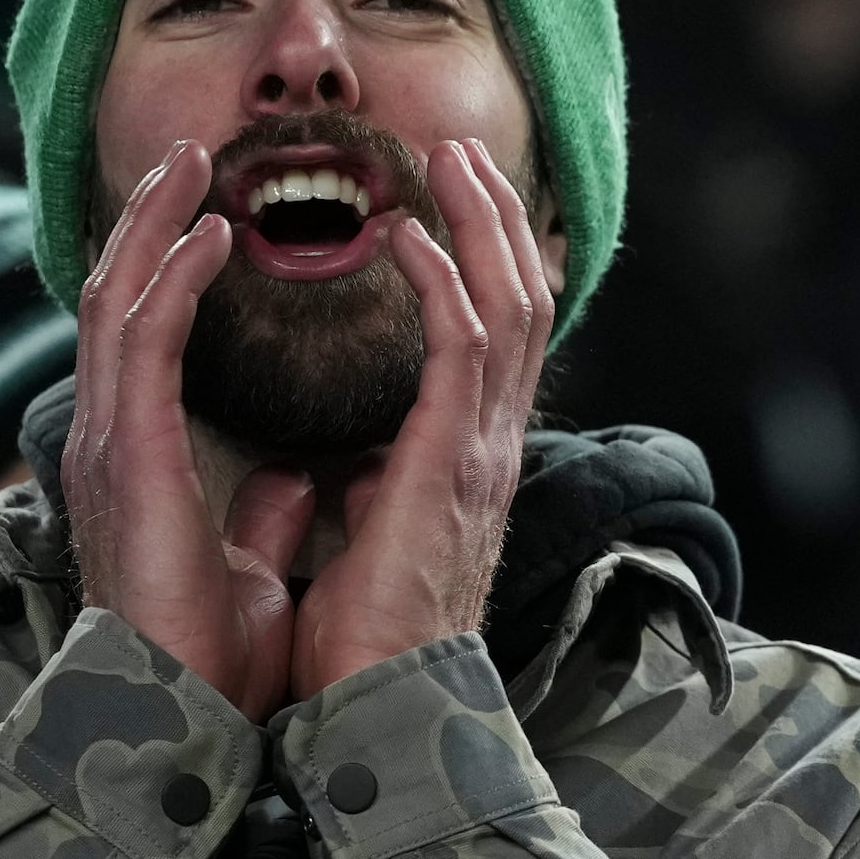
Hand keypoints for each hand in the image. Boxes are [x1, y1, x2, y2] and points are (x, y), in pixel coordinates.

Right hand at [66, 140, 313, 717]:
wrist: (178, 720)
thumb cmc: (206, 661)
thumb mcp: (245, 568)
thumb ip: (258, 514)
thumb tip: (290, 479)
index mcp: (136, 460)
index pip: (139, 337)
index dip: (161, 268)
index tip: (200, 215)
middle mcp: (109, 438)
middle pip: (115, 296)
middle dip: (145, 221)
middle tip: (185, 159)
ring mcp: (108, 442)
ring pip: (116, 298)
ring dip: (151, 224)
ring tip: (188, 166)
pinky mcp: (128, 454)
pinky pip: (144, 340)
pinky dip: (173, 279)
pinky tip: (209, 236)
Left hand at [290, 139, 553, 696]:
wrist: (378, 706)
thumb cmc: (365, 643)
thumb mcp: (361, 548)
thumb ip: (361, 499)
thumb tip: (338, 477)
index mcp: (467, 461)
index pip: (497, 341)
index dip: (487, 266)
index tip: (455, 208)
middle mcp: (490, 444)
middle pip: (521, 301)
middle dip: (496, 219)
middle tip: (462, 153)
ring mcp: (481, 449)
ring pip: (509, 302)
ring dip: (481, 223)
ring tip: (450, 161)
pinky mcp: (452, 458)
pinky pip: (463, 342)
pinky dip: (442, 276)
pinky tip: (406, 233)